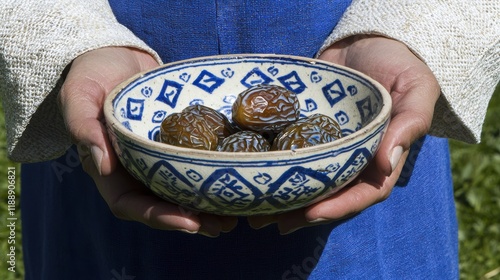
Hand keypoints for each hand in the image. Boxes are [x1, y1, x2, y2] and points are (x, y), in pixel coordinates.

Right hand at [59, 47, 237, 236]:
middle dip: (192, 219)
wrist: (118, 56)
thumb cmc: (91, 74)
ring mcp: (159, 157)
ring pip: (183, 190)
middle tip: (222, 226)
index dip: (159, 217)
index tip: (189, 221)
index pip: (131, 205)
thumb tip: (102, 166)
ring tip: (235, 215)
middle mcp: (136, 169)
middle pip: (163, 206)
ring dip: (208, 206)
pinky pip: (195, 163)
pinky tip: (236, 178)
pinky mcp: (178, 143)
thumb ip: (84, 127)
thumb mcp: (79, 95)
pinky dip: (214, 175)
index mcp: (110, 168)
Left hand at [248, 36, 439, 233]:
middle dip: (301, 211)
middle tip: (270, 222)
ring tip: (254, 211)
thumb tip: (387, 164)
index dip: (338, 206)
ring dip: (284, 197)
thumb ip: (408, 123)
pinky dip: (275, 164)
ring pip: (307, 178)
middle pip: (329, 194)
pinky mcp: (308, 129)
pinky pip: (292, 150)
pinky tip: (254, 173)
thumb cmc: (401, 63)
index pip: (364, 192)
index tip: (311, 213)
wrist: (369, 39)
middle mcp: (354, 158)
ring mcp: (329, 145)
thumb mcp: (416, 88)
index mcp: (382, 156)